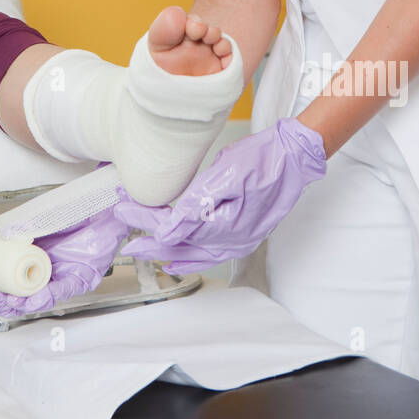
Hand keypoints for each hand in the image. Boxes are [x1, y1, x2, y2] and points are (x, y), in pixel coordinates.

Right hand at [0, 203, 135, 317]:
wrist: (102, 205)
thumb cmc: (75, 212)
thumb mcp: (42, 219)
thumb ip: (22, 227)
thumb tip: (0, 234)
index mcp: (34, 262)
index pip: (10, 284)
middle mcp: (48, 275)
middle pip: (21, 298)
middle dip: (1, 300)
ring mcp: (64, 278)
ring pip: (39, 300)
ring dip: (20, 302)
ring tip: (6, 298)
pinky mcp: (82, 277)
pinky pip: (64, 290)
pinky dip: (47, 295)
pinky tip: (33, 299)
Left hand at [114, 118, 326, 271]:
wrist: (295, 158)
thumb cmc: (264, 159)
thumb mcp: (227, 174)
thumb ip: (196, 205)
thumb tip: (167, 231)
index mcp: (224, 225)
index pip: (173, 227)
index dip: (145, 219)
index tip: (124, 207)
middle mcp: (230, 241)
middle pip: (179, 246)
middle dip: (149, 241)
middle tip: (125, 238)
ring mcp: (237, 242)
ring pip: (192, 254)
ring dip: (164, 251)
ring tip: (141, 250)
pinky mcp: (241, 237)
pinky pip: (208, 256)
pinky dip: (188, 258)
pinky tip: (175, 260)